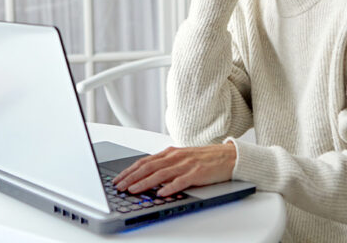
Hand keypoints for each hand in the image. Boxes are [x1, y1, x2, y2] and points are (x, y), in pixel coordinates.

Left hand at [112, 143, 236, 197]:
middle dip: (131, 177)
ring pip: (161, 174)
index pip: (144, 162)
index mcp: (170, 153)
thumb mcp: (181, 159)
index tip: (118, 179)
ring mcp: (186, 164)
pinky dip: (170, 187)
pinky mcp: (197, 173)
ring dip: (145, 183)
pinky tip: (161, 193)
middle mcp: (175, 157)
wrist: (228, 156)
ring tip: (133, 190)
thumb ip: (166, 166)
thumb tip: (148, 177)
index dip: (129, 171)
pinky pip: (181, 181)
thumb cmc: (205, 159)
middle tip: (119, 186)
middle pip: (148, 167)